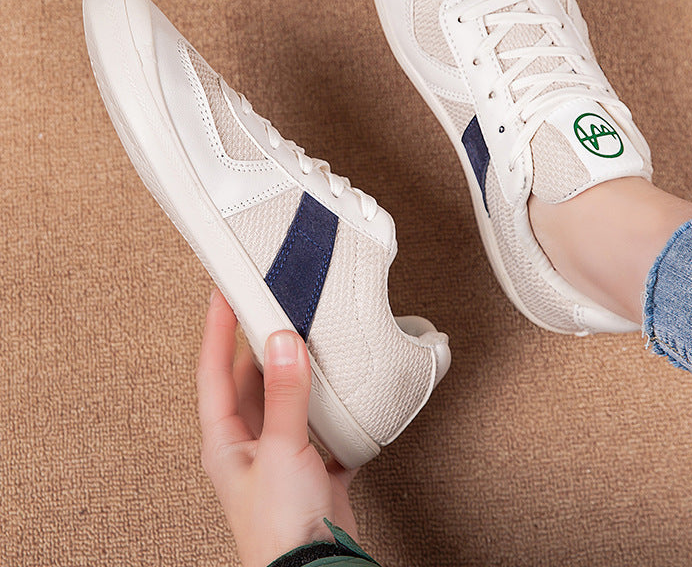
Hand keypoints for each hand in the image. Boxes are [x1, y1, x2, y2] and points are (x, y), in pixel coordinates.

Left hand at [197, 288, 357, 566]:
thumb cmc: (280, 529)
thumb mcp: (282, 450)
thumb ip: (285, 395)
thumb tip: (283, 342)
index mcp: (225, 439)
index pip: (213, 370)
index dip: (216, 329)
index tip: (223, 292)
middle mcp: (250, 444)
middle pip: (251, 380)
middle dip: (263, 345)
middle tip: (275, 308)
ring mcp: (282, 454)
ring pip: (288, 399)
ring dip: (300, 373)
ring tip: (312, 340)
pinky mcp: (313, 467)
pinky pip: (322, 424)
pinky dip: (334, 408)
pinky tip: (347, 395)